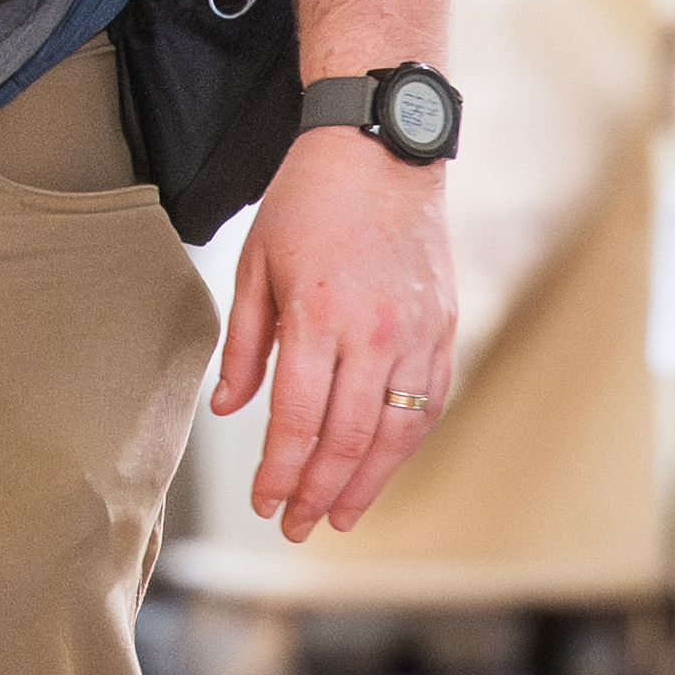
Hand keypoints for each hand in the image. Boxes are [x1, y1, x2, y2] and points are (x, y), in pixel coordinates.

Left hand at [213, 121, 463, 540]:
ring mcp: (417, 331)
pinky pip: (429, 402)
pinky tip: (382, 466)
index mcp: (318, 314)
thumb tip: (229, 410)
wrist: (381, 148)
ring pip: (397, 431)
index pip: (298, 418)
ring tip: (340, 516)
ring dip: (368, 483)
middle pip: (348, 438)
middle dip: (318, 491)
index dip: (280, 471)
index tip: (265, 503)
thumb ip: (245, 345)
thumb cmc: (308, 201)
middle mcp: (374, 330)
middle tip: (296, 526)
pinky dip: (405, 443)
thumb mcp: (255, 263)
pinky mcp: (445, 327)